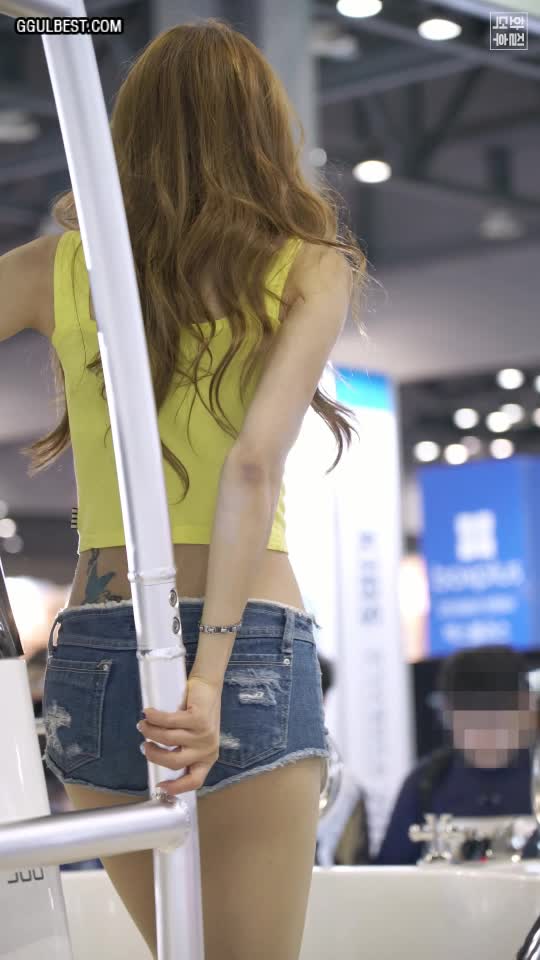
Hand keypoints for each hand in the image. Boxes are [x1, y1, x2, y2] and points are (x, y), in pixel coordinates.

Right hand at [138, 675, 221, 795]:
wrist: (208, 685)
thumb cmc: (198, 712)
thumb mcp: (193, 737)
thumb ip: (181, 749)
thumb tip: (154, 757)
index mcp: (207, 758)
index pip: (194, 781)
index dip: (177, 787)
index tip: (159, 786)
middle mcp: (207, 749)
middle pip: (173, 762)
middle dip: (153, 755)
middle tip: (144, 745)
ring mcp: (204, 734)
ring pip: (167, 739)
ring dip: (150, 732)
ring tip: (143, 725)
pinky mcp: (198, 718)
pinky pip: (169, 722)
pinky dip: (154, 717)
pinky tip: (148, 713)